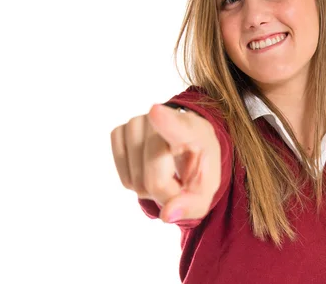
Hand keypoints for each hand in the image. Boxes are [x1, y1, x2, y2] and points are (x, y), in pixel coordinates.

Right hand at [110, 104, 220, 222]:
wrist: (189, 147)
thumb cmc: (199, 167)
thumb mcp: (206, 190)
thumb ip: (192, 205)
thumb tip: (167, 214)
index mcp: (193, 130)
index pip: (176, 126)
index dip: (165, 121)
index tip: (155, 111)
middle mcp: (162, 119)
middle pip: (155, 179)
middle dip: (166, 193)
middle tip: (179, 182)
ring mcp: (137, 123)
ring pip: (136, 181)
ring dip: (149, 189)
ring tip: (164, 173)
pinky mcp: (119, 131)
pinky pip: (124, 177)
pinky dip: (134, 183)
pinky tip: (147, 170)